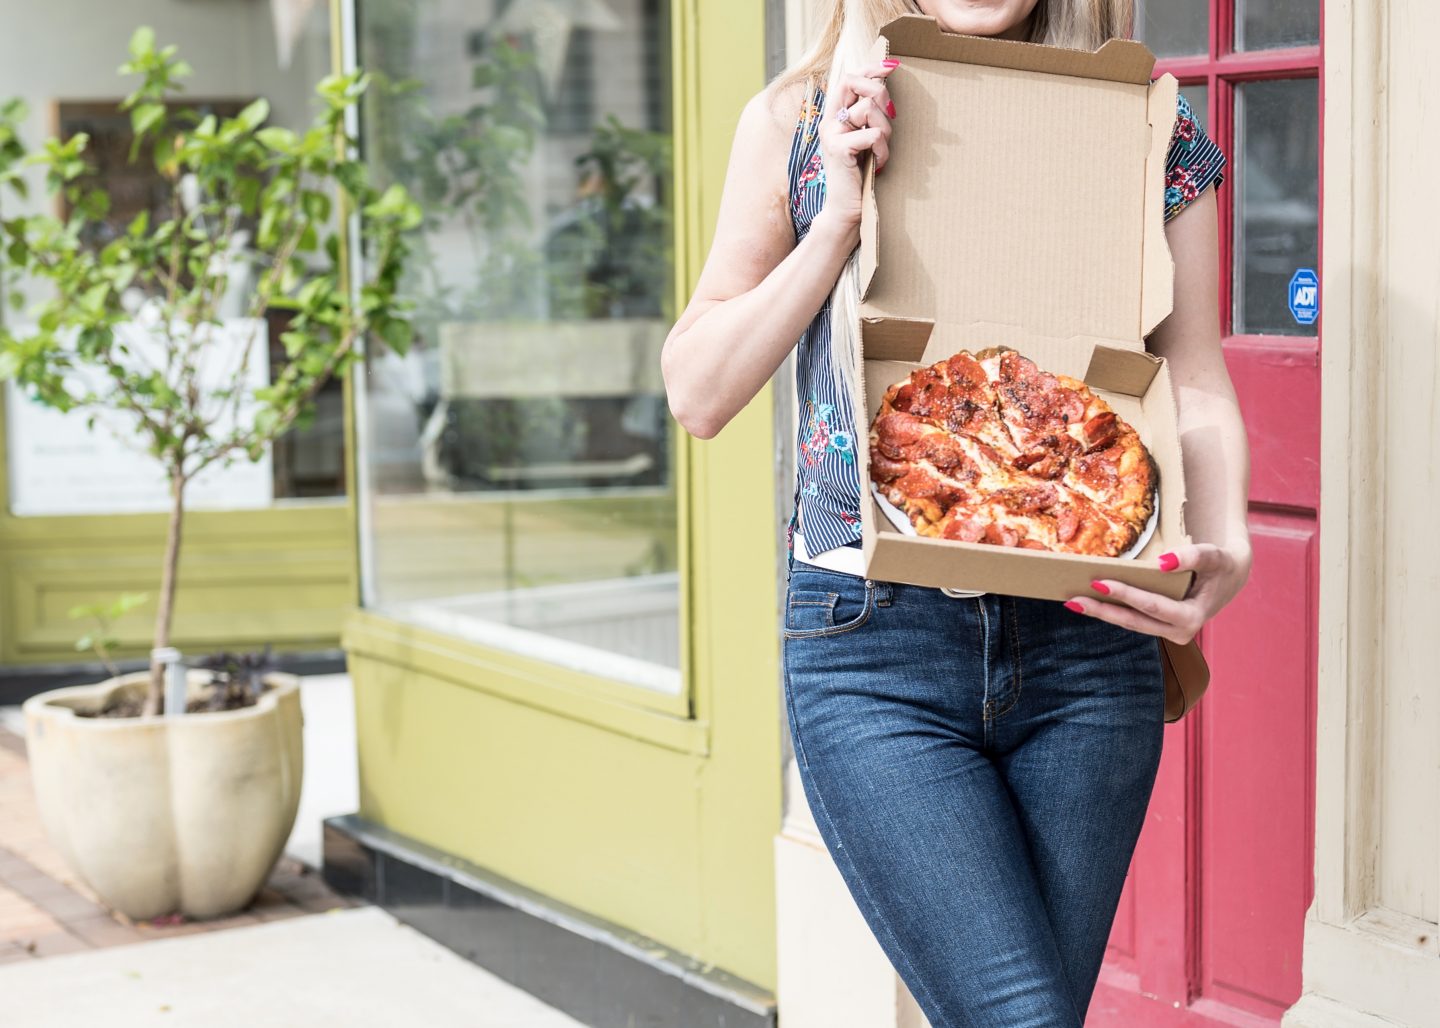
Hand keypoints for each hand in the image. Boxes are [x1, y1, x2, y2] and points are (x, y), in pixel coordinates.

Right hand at [817, 60, 899, 228]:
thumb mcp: (865, 137)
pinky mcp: (839, 150)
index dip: (871, 68)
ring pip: (870, 109)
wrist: (846, 208)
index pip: (849, 78)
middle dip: (881, 94)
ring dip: (885, 130)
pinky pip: (873, 135)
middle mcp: (829, 121)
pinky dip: (882, 150)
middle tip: (890, 116)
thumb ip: (869, 115)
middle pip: (856, 83)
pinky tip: (878, 164)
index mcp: (834, 115)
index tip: (892, 66)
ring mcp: (831, 135)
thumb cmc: (860, 173)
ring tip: (880, 151)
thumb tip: (886, 85)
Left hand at [1064, 542, 1252, 644]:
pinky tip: (1091, 603)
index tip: (1100, 582)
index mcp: (1192, 618)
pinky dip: (1112, 611)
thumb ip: (1194, 557)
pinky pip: (1132, 620)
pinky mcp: (1160, 627)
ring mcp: (1168, 633)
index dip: (1126, 595)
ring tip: (1073, 603)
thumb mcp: (1214, 557)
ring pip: (1130, 624)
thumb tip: (1162, 562)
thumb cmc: (1222, 565)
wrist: (1230, 577)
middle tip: (1074, 600)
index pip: (1152, 607)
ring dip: (1102, 613)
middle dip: (1103, 611)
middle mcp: (1179, 632)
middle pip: (1134, 621)